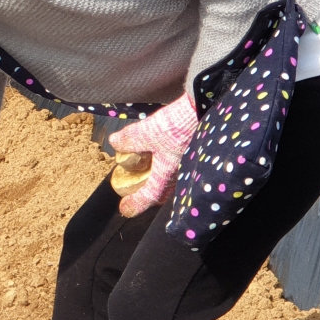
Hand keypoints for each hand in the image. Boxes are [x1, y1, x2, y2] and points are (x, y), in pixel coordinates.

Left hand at [107, 95, 199, 216]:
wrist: (204, 109)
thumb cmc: (177, 126)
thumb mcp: (147, 132)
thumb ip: (130, 139)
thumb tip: (115, 142)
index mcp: (167, 174)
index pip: (150, 195)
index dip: (136, 203)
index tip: (125, 209)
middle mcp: (179, 173)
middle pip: (162, 191)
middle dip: (149, 194)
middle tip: (136, 194)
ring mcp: (187, 163)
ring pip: (170, 179)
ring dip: (158, 179)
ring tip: (147, 173)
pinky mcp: (193, 151)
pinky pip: (176, 165)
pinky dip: (166, 165)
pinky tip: (162, 154)